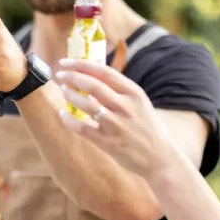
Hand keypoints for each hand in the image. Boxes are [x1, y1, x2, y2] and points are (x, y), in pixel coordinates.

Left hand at [54, 58, 173, 174]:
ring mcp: (116, 125)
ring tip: (63, 90)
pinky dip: (69, 119)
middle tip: (60, 75)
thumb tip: (91, 73)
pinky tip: (62, 113)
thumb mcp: (139, 103)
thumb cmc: (146, 127)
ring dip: (70, 95)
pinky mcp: (108, 143)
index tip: (66, 62)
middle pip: (93, 85)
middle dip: (72, 77)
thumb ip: (119, 89)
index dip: (82, 65)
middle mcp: (125, 107)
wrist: (159, 157)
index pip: (105, 72)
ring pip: (86, 105)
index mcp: (133, 93)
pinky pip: (82, 128)